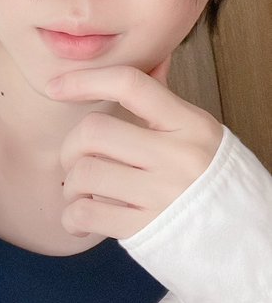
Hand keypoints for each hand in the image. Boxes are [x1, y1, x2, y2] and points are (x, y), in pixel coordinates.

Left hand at [47, 61, 223, 238]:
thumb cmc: (213, 182)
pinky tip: (81, 217)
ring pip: (84, 174)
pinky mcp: (147, 230)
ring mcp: (162, 195)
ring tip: (83, 192)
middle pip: (94, 132)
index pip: (131, 84)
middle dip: (71, 147)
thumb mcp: (200, 135)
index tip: (56, 87)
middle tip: (76, 161)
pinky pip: (86, 214)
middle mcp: (178, 157)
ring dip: (71, 185)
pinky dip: (72, 216)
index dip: (85, 80)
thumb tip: (154, 60)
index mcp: (190, 124)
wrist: (245, 242)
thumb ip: (167, 104)